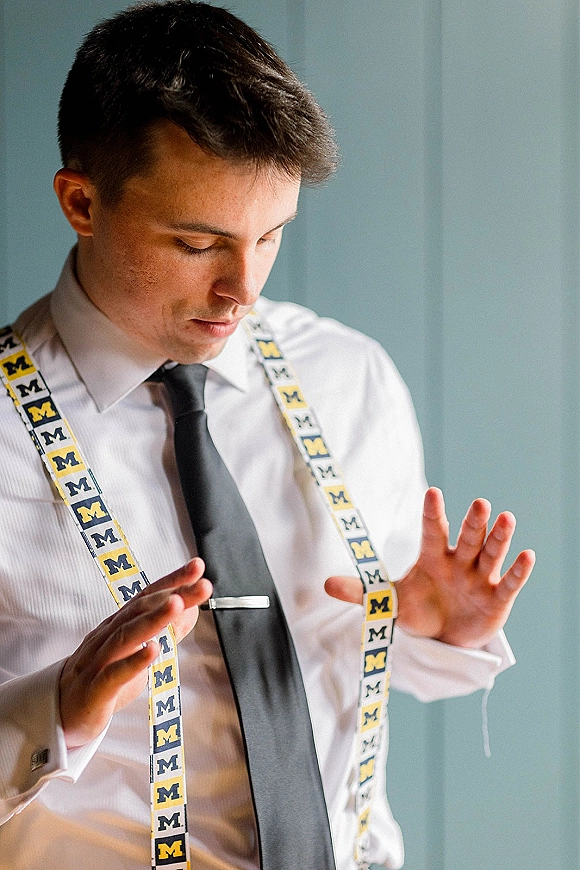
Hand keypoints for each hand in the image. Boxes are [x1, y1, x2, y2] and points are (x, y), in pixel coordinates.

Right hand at [59, 558, 211, 748]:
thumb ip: (165, 631)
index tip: (197, 566)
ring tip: (178, 604)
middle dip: (173, 594)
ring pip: (127, 636)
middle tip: (201, 584)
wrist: (59, 710)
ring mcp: (100, 661)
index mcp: (120, 624)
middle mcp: (109, 636)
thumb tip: (191, 608)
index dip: (173, 580)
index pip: (148, 596)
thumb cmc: (102, 678)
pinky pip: (115, 674)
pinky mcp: (96, 689)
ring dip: (155, 619)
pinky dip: (134, 661)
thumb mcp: (138, 650)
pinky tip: (153, 650)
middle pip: (141, 610)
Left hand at [325, 487, 534, 648]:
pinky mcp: (496, 599)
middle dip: (473, 522)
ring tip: (506, 518)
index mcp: (433, 558)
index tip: (432, 492)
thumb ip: (362, 592)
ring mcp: (479, 579)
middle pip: (467, 538)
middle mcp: (459, 562)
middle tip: (480, 503)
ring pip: (490, 553)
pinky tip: (527, 555)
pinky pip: (509, 583)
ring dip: (499, 537)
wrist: (443, 639)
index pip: (432, 532)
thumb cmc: (419, 611)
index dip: (433, 514)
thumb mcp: (390, 603)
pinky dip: (518, 571)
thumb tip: (325, 584)